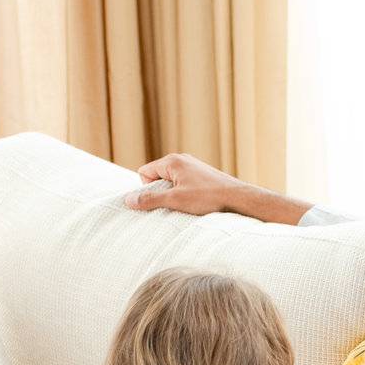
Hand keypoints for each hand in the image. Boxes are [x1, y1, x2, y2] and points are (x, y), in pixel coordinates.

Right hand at [124, 153, 246, 215]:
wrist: (237, 198)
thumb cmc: (207, 198)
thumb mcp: (174, 200)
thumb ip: (150, 199)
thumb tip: (128, 200)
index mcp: (172, 161)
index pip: (144, 173)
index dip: (147, 190)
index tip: (159, 201)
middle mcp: (181, 160)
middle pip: (156, 177)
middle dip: (159, 192)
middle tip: (172, 205)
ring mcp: (192, 167)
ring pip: (170, 182)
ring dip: (172, 196)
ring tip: (185, 205)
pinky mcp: (201, 176)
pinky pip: (182, 184)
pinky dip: (184, 195)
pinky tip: (194, 203)